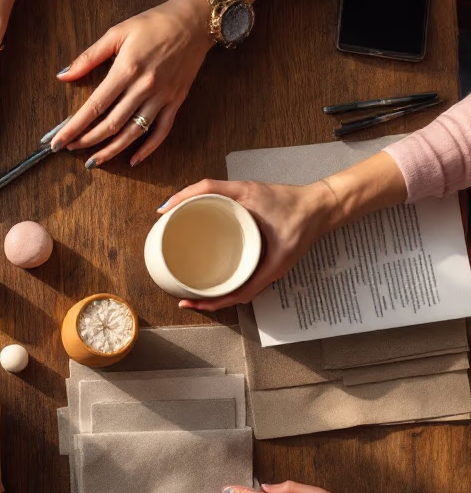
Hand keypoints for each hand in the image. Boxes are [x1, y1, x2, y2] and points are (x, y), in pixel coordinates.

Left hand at [51, 0, 212, 166]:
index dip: (74, 127)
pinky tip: (132, 160)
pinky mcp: (176, 101)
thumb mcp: (117, 32)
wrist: (196, 20)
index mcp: (126, 69)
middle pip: (111, 124)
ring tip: (93, 161)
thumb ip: (88, 57)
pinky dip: (148, 149)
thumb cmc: (154, 23)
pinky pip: (161, 132)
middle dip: (87, 141)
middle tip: (69, 150)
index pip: (94, 106)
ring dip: (111, 150)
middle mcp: (144, 87)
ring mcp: (162, 97)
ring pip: (133, 133)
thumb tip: (63, 75)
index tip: (58, 141)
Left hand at [157, 178, 339, 310]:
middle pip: (235, 296)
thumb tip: (169, 206)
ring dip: (220, 294)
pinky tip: (218, 277)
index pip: (237, 295)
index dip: (211, 303)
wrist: (322, 205)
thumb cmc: (289, 201)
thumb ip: (208, 189)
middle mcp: (271, 273)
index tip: (188, 302)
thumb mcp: (245, 189)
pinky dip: (232, 283)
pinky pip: (249, 279)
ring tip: (195, 292)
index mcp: (269, 265)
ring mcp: (271, 270)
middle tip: (184, 299)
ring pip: (241, 290)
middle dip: (209, 301)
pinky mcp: (271, 263)